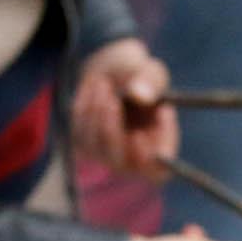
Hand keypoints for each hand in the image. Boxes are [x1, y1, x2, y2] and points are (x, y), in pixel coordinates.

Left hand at [75, 39, 177, 181]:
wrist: (113, 74)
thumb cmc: (141, 78)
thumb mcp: (151, 72)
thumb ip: (151, 81)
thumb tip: (139, 94)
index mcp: (157, 152)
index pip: (159, 168)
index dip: (161, 148)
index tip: (162, 113)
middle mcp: (131, 162)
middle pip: (120, 163)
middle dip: (113, 130)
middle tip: (113, 101)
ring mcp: (104, 156)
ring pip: (95, 144)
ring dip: (97, 111)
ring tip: (104, 82)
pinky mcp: (82, 143)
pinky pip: (79, 128)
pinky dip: (85, 103)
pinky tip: (94, 85)